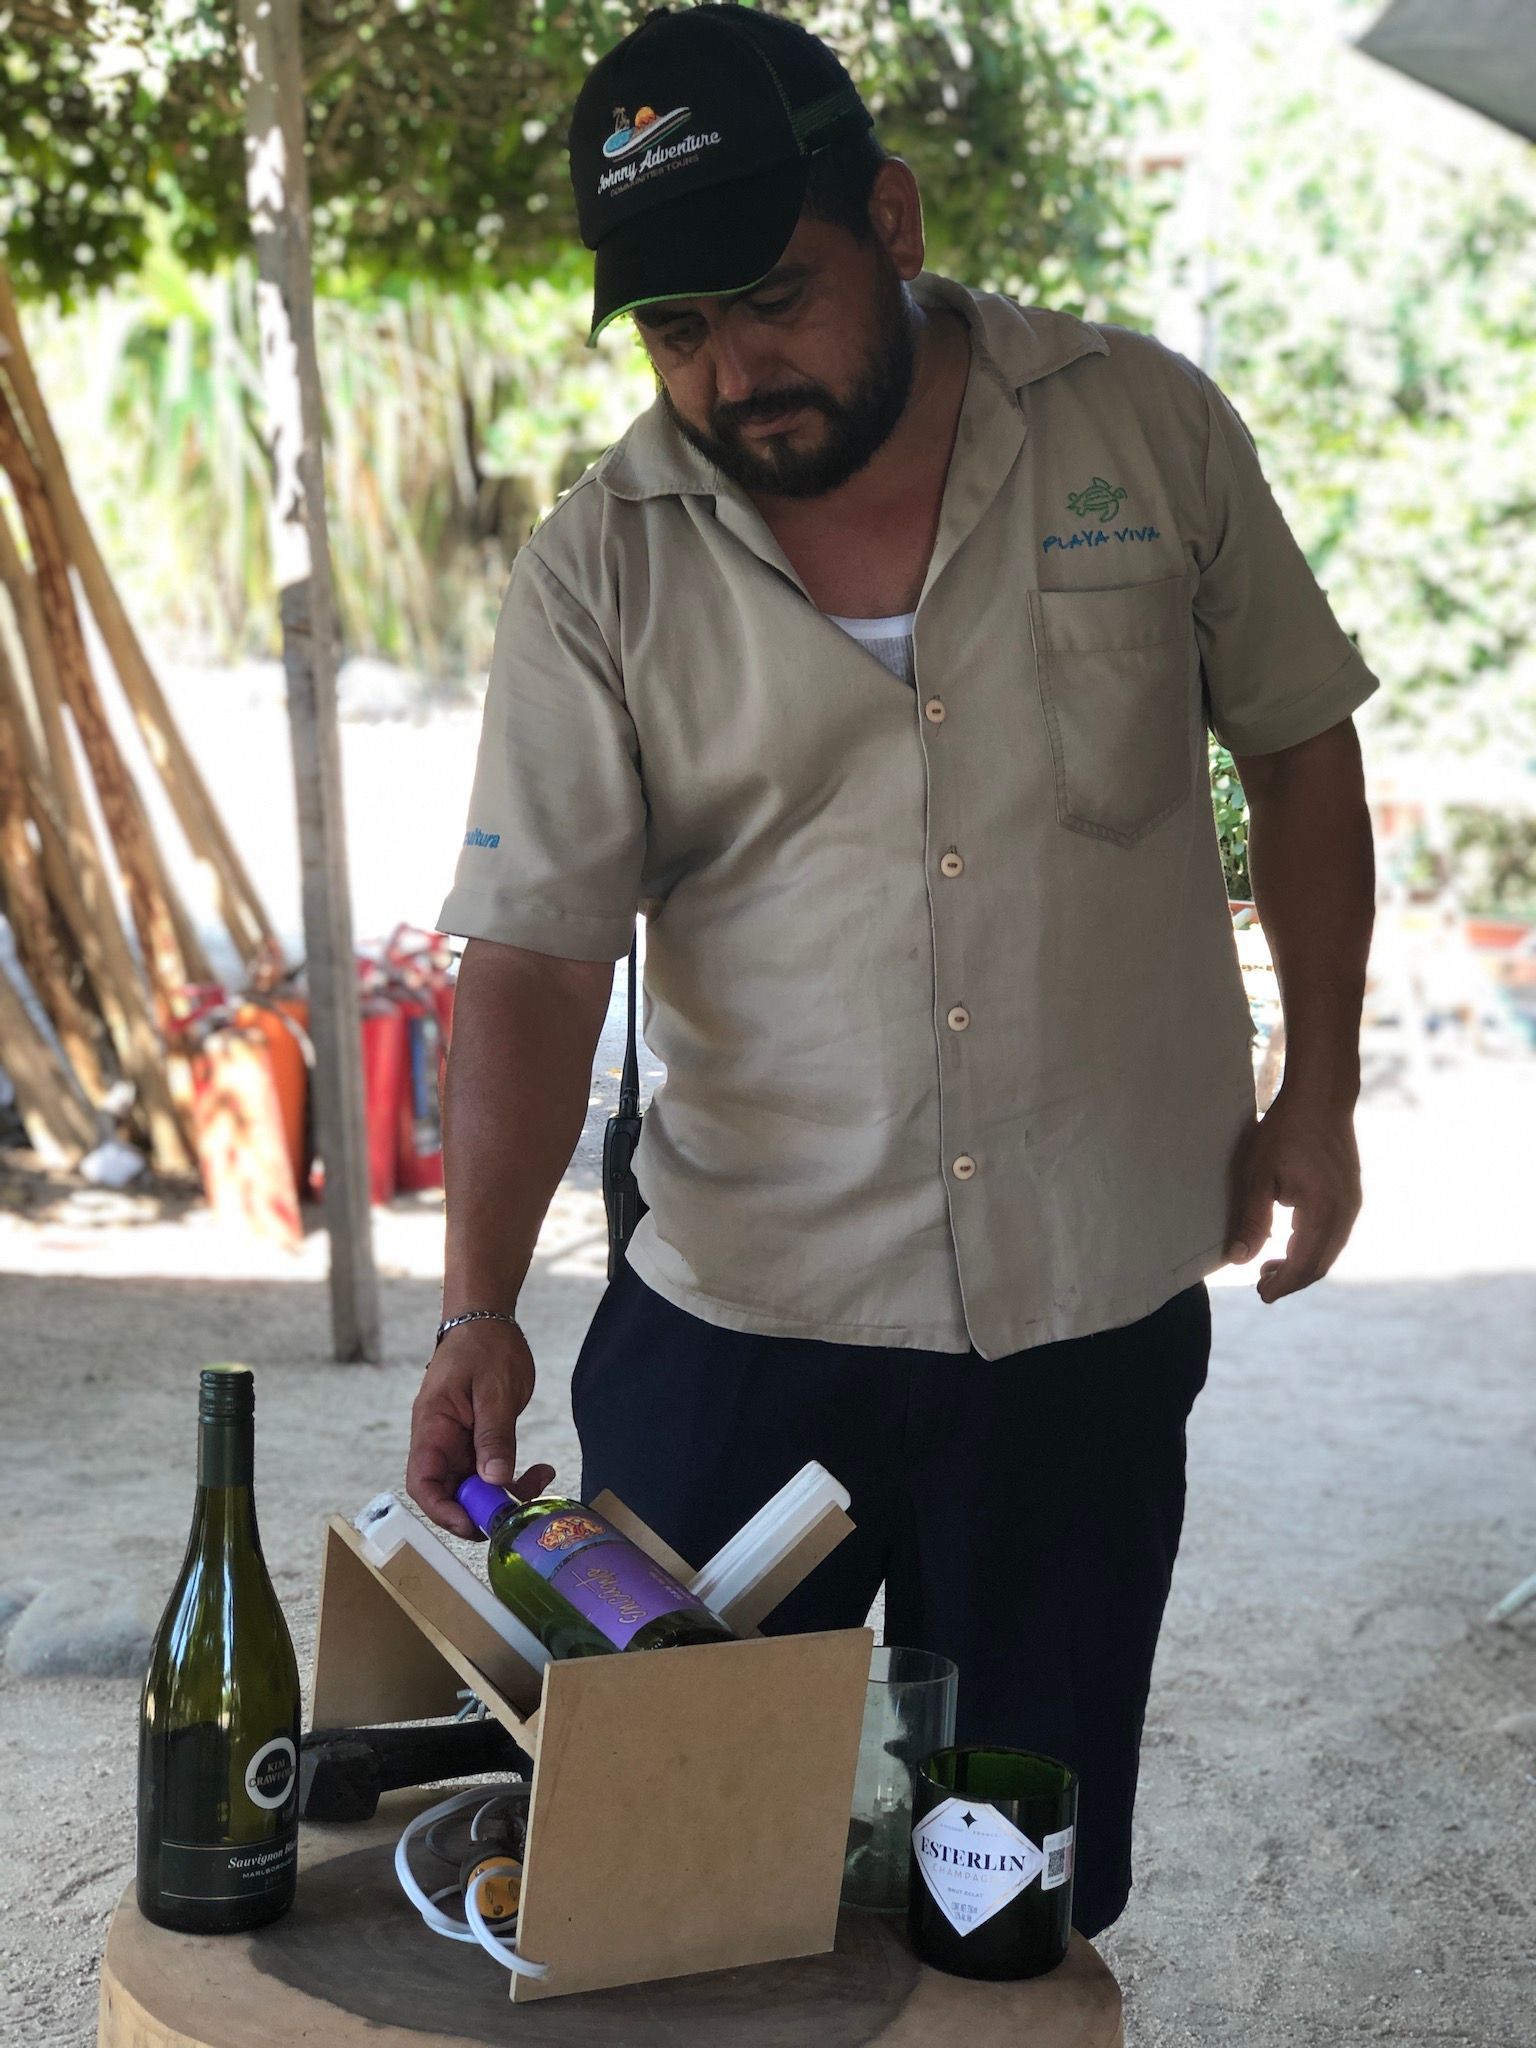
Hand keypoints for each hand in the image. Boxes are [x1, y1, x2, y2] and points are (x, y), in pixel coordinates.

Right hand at [407, 1319, 555, 1537]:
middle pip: (449, 1491)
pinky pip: (490, 1470)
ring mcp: (459, 1441)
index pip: (423, 1483)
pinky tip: (542, 1471)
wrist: (488, 1320)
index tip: (474, 1524)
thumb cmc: (483, 1346)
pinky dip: (513, 1477)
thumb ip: (493, 1436)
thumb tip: (494, 1480)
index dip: (443, 1511)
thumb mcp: (494, 1391)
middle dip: (480, 1509)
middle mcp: (440, 1440)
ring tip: (538, 1484)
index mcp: (432, 1427)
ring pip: (473, 1485)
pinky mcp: (478, 1439)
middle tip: (516, 1513)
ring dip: (503, 1494)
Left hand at [1224, 1087, 1361, 1303]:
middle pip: (1320, 1264)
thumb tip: (1239, 1260)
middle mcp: (1344, 1213)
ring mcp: (1352, 1204)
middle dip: (1292, 1280)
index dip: (1282, 1285)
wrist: (1322, 1098)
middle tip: (1261, 1285)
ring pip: (1330, 1251)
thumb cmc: (1285, 1132)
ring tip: (1271, 1266)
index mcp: (1321, 1212)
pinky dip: (1314, 1248)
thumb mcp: (1258, 1175)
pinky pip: (1335, 1235)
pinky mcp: (1351, 1195)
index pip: (1303, 1264)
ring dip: (1303, 1265)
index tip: (1261, 1295)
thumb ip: (1251, 1220)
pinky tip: (1291, 1242)